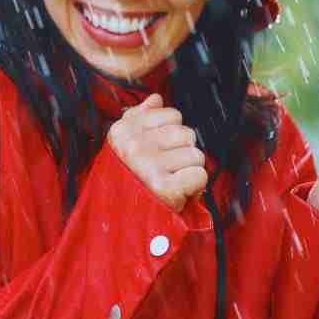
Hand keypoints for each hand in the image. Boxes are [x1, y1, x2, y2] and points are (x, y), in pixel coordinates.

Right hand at [106, 93, 206, 212]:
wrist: (118, 220)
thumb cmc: (127, 180)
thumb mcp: (124, 146)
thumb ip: (139, 119)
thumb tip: (156, 98)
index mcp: (123, 131)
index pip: (172, 115)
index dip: (171, 135)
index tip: (157, 153)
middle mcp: (133, 146)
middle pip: (187, 134)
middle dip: (183, 153)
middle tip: (168, 172)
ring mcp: (148, 166)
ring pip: (196, 155)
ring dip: (190, 171)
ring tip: (173, 183)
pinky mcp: (165, 188)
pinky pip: (200, 175)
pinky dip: (195, 188)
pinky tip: (179, 194)